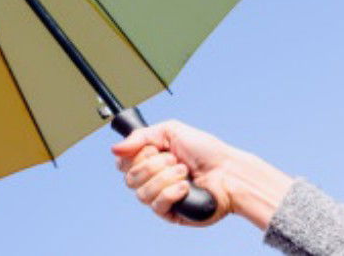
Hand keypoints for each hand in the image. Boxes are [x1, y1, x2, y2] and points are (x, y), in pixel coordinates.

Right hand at [111, 120, 292, 229]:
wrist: (229, 172)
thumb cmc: (206, 151)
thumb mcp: (170, 131)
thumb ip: (140, 136)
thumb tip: (115, 148)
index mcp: (149, 160)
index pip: (123, 163)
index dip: (134, 156)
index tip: (152, 149)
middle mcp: (152, 179)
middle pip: (130, 178)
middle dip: (153, 165)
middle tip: (174, 159)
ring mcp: (160, 197)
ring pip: (142, 192)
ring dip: (165, 178)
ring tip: (184, 172)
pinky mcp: (171, 213)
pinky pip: (156, 205)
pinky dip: (171, 193)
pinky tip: (185, 187)